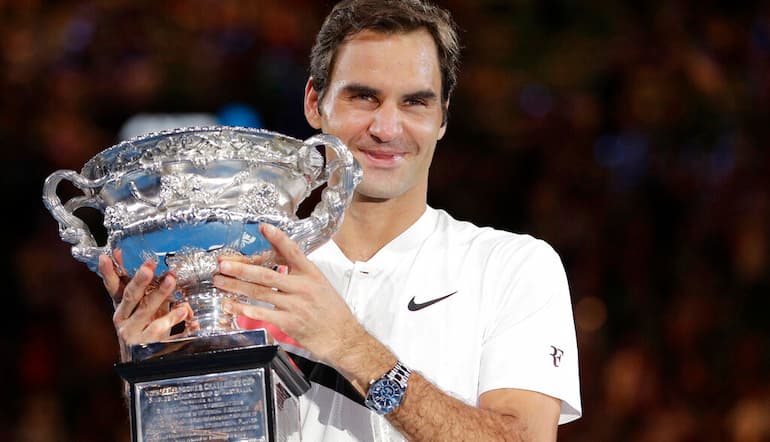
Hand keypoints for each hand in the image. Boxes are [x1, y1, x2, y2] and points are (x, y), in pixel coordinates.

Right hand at [98, 250, 194, 350]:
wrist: (143, 356)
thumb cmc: (142, 322)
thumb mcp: (137, 302)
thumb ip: (133, 280)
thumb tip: (120, 254)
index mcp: (119, 305)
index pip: (112, 285)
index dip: (109, 271)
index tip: (108, 256)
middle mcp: (123, 318)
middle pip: (130, 296)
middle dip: (139, 281)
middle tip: (149, 267)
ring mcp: (135, 332)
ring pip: (146, 311)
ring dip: (159, 294)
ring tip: (171, 281)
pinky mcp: (149, 342)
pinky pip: (162, 329)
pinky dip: (173, 319)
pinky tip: (184, 310)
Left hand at [213, 224, 366, 365]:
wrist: (343, 337)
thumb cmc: (332, 312)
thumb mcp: (320, 285)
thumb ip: (299, 274)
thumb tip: (276, 264)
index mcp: (311, 274)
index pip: (293, 251)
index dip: (278, 238)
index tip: (263, 227)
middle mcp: (303, 287)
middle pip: (266, 274)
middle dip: (240, 268)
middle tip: (223, 263)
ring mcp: (296, 305)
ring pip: (259, 293)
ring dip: (236, 286)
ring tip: (220, 281)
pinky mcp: (290, 323)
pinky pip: (262, 314)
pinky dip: (244, 309)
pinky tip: (231, 306)